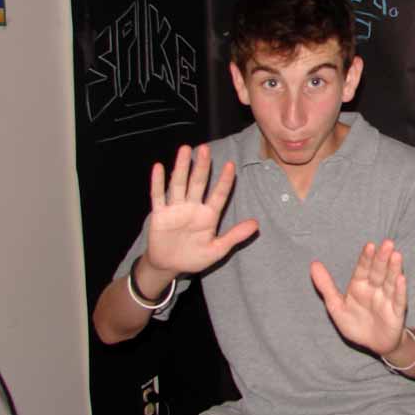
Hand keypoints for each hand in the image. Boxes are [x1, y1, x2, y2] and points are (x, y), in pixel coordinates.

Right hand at [145, 144, 258, 276]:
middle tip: (206, 148)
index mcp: (209, 215)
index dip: (225, 181)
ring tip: (185, 149)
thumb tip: (256, 224)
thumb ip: (235, 236)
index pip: (219, 194)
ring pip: (179, 184)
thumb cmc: (195, 256)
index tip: (231, 165)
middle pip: (198, 183)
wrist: (169, 265)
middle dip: (202, 166)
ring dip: (182, 167)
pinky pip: (158, 196)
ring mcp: (176, 209)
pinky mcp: (160, 214)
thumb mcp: (217, 249)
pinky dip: (158, 182)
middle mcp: (193, 207)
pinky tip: (158, 167)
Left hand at [310, 240, 406, 355]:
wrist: (374, 344)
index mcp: (360, 285)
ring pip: (390, 282)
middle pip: (378, 271)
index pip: (363, 268)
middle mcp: (375, 289)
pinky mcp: (396, 312)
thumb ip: (325, 286)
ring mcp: (387, 299)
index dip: (366, 258)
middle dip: (382, 258)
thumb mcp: (336, 306)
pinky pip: (398, 300)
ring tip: (396, 256)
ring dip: (393, 269)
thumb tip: (313, 264)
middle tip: (387, 244)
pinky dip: (399, 290)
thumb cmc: (355, 323)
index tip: (370, 245)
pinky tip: (401, 279)